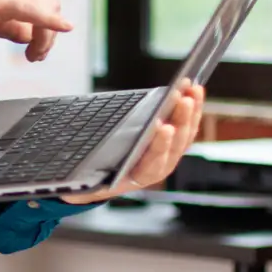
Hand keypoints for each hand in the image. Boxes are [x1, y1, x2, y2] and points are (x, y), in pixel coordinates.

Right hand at [0, 0, 106, 61]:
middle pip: (48, 0)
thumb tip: (29, 35)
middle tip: (37, 56)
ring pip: (44, 10)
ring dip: (45, 39)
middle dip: (50, 32)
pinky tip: (60, 29)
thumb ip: (10, 22)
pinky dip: (50, 24)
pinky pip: (35, 13)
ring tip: (33, 57)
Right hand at [61, 82, 205, 204]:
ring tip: (193, 88)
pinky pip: (187, 125)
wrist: (104, 183)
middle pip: (176, 143)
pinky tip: (193, 90)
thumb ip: (93, 168)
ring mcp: (169, 155)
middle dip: (181, 119)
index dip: (160, 143)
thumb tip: (78, 152)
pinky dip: (192, 108)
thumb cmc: (94, 176)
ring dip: (192, 110)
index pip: (155, 160)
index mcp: (140, 176)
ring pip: (186, 132)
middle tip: (183, 98)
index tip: (164, 126)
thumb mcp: (90, 175)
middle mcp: (160, 167)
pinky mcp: (173, 143)